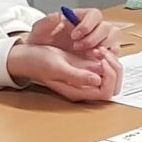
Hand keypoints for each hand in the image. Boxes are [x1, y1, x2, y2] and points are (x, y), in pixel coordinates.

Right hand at [7, 41, 122, 101]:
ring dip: (110, 62)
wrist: (26, 56)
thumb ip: (76, 76)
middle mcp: (84, 88)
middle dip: (114, 68)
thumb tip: (97, 80)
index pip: (107, 92)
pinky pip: (104, 68)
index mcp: (78, 91)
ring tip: (99, 50)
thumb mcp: (57, 66)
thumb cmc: (38, 62)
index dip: (110, 75)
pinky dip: (105, 58)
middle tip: (103, 52)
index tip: (102, 57)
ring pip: (111, 77)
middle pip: (113, 86)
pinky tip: (96, 49)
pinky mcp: (84, 70)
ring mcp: (85, 79)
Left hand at [29, 8, 113, 55]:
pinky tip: (93, 63)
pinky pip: (113, 54)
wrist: (41, 56)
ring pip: (114, 39)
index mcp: (82, 17)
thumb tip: (59, 16)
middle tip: (78, 47)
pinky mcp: (103, 55)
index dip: (88, 24)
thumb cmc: (43, 41)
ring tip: (88, 55)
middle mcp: (95, 28)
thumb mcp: (40, 31)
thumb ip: (46, 22)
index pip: (95, 14)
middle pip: (108, 27)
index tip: (74, 35)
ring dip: (104, 47)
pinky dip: (108, 58)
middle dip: (95, 38)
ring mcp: (101, 41)